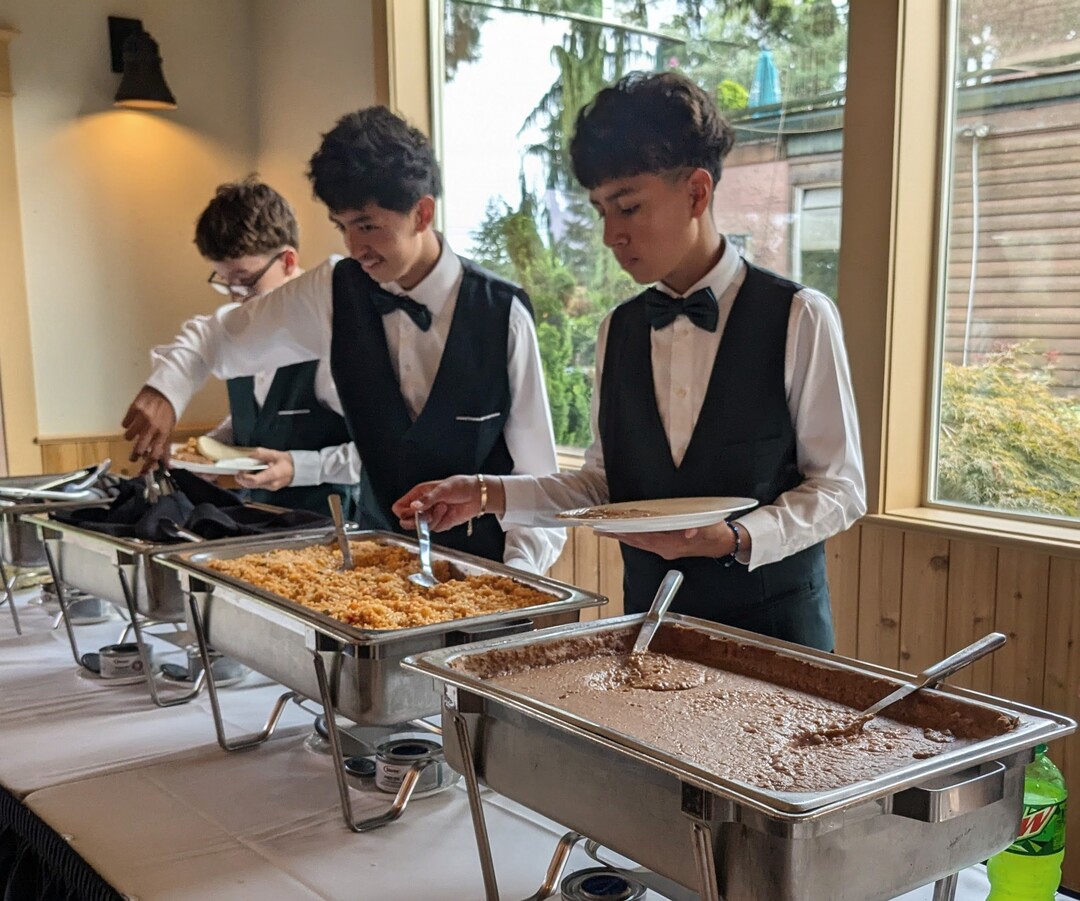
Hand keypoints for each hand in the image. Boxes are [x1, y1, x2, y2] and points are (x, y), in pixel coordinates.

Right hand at [122, 386, 176, 465]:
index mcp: (164, 433)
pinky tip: (133, 421)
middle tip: (134, 457)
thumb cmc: (169, 412)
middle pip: (139, 448)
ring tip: (136, 433)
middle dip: (135, 455)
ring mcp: (142, 417)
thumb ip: (166, 447)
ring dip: (131, 437)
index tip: (142, 472)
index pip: (155, 454)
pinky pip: (125, 423)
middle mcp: (153, 426)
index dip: (148, 465)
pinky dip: (127, 424)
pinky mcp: (133, 408)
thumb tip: (166, 465)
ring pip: (128, 436)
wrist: (166, 390)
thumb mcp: (170, 429)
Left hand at [236, 448, 294, 490]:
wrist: (297, 470)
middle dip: (241, 478)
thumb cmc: (286, 462)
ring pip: (252, 486)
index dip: (244, 476)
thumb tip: (249, 455)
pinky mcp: (268, 488)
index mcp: (272, 475)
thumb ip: (261, 454)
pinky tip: (251, 473)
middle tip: (238, 470)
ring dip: (245, 479)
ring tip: (244, 470)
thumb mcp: (274, 454)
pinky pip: (256, 485)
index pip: (254, 480)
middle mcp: (270, 484)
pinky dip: (250, 480)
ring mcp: (269, 487)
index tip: (240, 469)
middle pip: (250, 485)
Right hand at [393, 475, 482, 531]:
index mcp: (417, 494)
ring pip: (422, 527)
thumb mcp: (442, 490)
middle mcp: (421, 506)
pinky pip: (435, 529)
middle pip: (406, 521)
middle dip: (417, 520)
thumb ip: (427, 499)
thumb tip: (414, 506)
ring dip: (434, 519)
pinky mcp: (440, 523)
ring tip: (444, 507)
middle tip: (428, 514)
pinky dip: (442, 522)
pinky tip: (450, 512)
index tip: (414, 512)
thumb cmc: (459, 487)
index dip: (403, 513)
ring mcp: (430, 516)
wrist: (476, 496)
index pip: (399, 508)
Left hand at [607, 522, 733, 560]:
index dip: (628, 533)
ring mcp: (665, 550)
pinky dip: (632, 538)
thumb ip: (698, 529)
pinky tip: (624, 534)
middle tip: (598, 530)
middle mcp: (665, 549)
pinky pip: (644, 544)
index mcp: (673, 544)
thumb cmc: (714, 533)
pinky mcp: (666, 548)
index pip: (645, 537)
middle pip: (636, 542)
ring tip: (604, 532)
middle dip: (617, 536)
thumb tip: (689, 531)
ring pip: (638, 544)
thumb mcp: (709, 528)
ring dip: (621, 538)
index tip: (613, 529)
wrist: (721, 544)